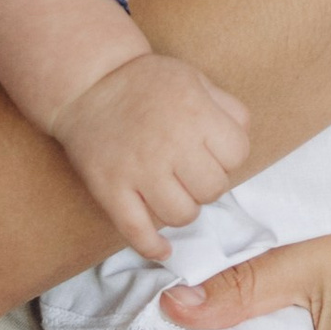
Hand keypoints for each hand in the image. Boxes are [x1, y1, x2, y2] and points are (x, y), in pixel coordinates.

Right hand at [58, 51, 248, 260]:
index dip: (229, 155)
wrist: (87, 82)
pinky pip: (136, 231)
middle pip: (213, 189)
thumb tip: (243, 141)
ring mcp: (138, 170)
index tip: (211, 150)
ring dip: (184, 210)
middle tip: (190, 172)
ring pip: (181, 215)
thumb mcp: (196, 79)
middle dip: (207, 184)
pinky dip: (152, 247)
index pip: (237, 154)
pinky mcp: (110, 189)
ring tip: (173, 194)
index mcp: (195, 114)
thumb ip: (228, 108)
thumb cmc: (147, 82)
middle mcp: (170, 143)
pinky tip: (163, 249)